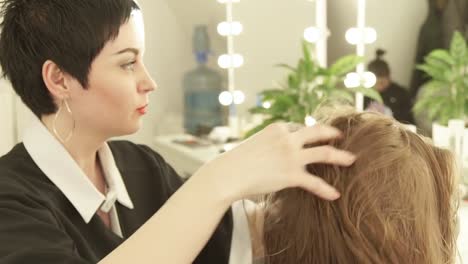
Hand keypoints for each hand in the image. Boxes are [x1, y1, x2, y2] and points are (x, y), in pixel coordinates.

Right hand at [194, 122, 355, 202]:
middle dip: (332, 133)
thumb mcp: (255, 143)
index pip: (299, 127)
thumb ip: (269, 144)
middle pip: (318, 132)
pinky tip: (335, 194)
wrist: (228, 174)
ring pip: (324, 153)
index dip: (309, 132)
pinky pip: (315, 182)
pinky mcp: (291, 174)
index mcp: (278, 128)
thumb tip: (273, 151)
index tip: (317, 135)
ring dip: (340, 156)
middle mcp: (288, 138)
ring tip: (351, 160)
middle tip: (340, 136)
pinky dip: (326, 189)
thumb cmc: (236, 162)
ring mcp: (291, 156)